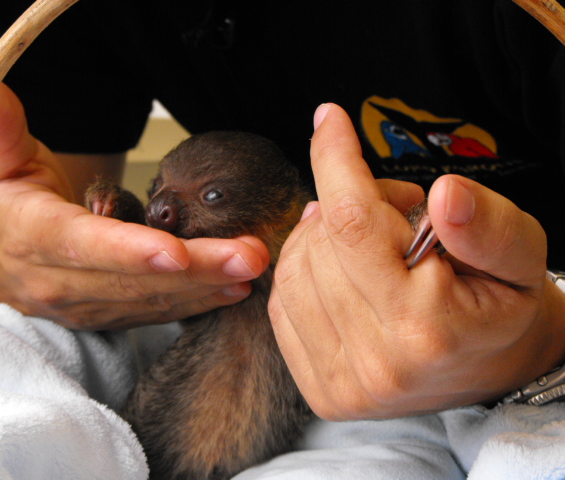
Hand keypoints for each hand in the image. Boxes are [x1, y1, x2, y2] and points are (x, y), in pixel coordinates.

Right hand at [0, 70, 268, 329]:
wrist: (8, 263)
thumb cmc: (15, 208)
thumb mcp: (2, 166)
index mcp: (37, 238)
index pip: (87, 246)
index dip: (131, 251)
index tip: (178, 252)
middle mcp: (64, 282)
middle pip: (135, 279)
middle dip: (197, 269)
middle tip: (251, 254)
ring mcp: (90, 306)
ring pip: (154, 300)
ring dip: (207, 287)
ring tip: (253, 269)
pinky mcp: (112, 317)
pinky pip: (158, 313)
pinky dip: (197, 302)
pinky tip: (233, 290)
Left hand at [269, 103, 564, 419]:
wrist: (493, 369)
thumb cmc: (505, 305)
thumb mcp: (522, 256)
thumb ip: (489, 224)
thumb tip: (444, 195)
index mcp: (427, 328)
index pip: (354, 224)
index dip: (334, 161)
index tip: (329, 119)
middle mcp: (378, 363)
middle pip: (321, 245)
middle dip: (347, 204)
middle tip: (393, 209)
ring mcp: (344, 383)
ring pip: (294, 272)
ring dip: (321, 236)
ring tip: (370, 239)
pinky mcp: (322, 391)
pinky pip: (282, 305)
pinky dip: (304, 270)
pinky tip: (338, 267)